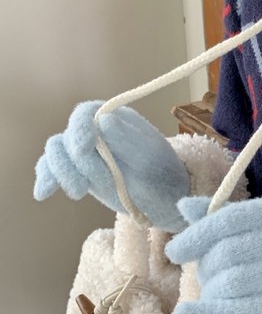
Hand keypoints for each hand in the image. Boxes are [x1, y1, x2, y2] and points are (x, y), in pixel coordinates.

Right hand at [34, 100, 190, 231]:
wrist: (167, 199)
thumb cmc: (164, 175)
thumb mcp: (152, 158)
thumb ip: (129, 140)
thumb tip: (104, 120)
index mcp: (115, 119)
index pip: (86, 114)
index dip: (79, 130)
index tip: (84, 149)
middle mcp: (96, 132)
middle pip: (68, 137)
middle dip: (77, 162)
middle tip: (96, 184)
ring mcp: (85, 153)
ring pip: (56, 152)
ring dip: (61, 172)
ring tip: (78, 192)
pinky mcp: (79, 173)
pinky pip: (54, 170)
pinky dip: (47, 179)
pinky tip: (43, 193)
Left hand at [165, 191, 261, 313]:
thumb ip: (233, 212)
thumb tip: (183, 207)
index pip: (224, 221)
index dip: (194, 236)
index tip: (178, 251)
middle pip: (222, 254)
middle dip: (206, 266)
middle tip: (210, 273)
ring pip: (226, 281)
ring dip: (210, 287)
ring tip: (218, 290)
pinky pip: (237, 311)